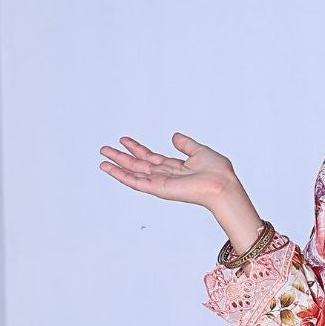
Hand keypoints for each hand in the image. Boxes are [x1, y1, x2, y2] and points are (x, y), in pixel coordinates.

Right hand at [98, 132, 239, 211]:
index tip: (123, 140)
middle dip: (121, 157)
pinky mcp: (158, 189)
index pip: (151, 157)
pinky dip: (121, 175)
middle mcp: (166, 176)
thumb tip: (175, 136)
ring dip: (117, 166)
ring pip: (133, 173)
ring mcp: (160, 183)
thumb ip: (186, 144)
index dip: (136, 148)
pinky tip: (110, 169)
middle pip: (138, 165)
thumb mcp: (200, 151)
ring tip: (102, 158)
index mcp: (175, 168)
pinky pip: (135, 182)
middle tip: (104, 149)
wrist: (221, 185)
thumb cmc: (217, 172)